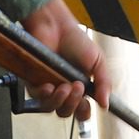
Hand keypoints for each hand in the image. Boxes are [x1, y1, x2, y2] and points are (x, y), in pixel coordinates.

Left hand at [19, 0, 110, 121]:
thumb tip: (105, 104)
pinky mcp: (33, 81)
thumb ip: (104, 83)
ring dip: (60, 100)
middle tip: (77, 87)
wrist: (56, 26)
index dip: (83, 113)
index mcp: (79, 88)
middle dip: (73, 104)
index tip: (87, 105)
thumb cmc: (75, 40)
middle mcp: (63, 90)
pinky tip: (50, 86)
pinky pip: (36, 97)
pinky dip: (44, 95)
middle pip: (65, 112)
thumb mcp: (98, 62)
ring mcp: (48, 86)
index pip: (80, 110)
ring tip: (65, 86)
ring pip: (51, 108)